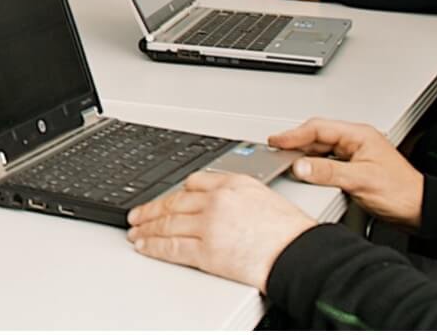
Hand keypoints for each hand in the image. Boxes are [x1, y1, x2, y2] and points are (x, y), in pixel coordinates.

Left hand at [126, 170, 316, 290]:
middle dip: (151, 209)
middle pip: (174, 202)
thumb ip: (239, 196)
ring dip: (147, 228)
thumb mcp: (265, 197)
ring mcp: (209, 225)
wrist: (301, 254)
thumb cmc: (291, 232)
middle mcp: (217, 200)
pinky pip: (172, 247)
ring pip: (167, 224)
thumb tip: (221, 203)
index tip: (165, 198)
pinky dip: (154, 246)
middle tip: (137, 214)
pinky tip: (145, 245)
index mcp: (233, 183)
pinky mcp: (206, 251)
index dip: (174, 192)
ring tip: (136, 231)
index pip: (193, 182)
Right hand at [268, 118, 424, 228]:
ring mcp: (355, 154)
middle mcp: (357, 141)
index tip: (276, 142)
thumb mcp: (361, 180)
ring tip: (285, 160)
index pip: (319, 128)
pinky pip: (326, 161)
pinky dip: (312, 165)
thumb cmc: (402, 192)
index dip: (295, 134)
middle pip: (318, 136)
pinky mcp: (353, 168)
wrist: (419, 210)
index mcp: (360, 135)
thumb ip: (328, 172)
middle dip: (295, 142)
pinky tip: (304, 171)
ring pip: (320, 148)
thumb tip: (301, 166)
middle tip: (275, 149)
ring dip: (303, 154)